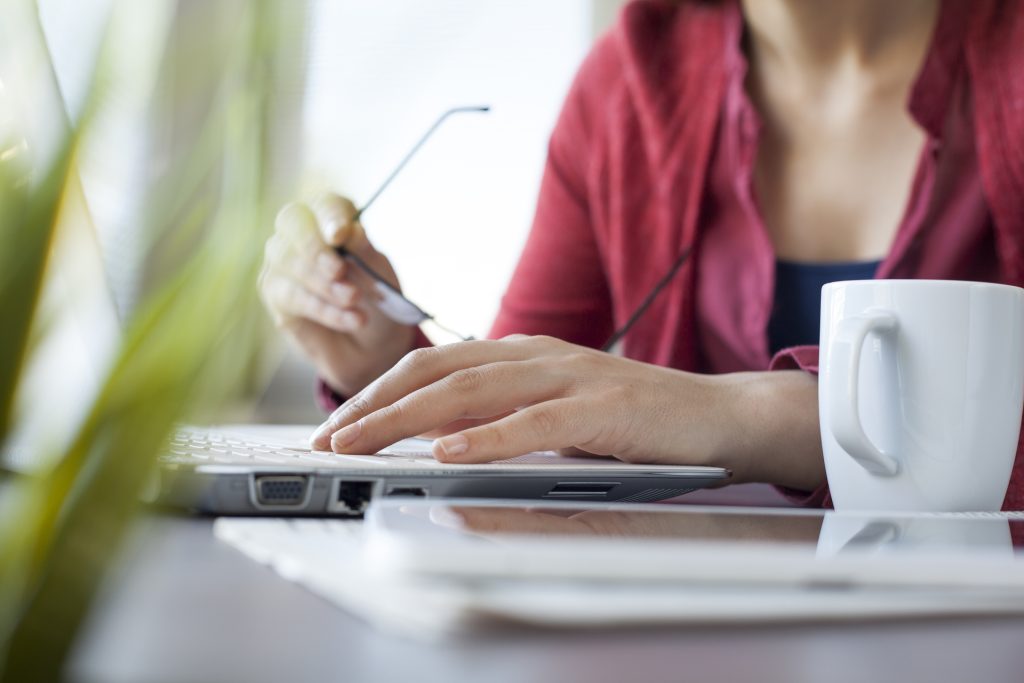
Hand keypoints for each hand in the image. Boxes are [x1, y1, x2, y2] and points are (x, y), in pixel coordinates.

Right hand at [259, 192, 414, 395]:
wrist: (374, 345)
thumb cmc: (378, 301)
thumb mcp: (381, 275)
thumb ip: (364, 251)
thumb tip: (349, 230)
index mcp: (333, 221)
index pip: (325, 204)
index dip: (330, 215)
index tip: (341, 234)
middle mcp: (302, 234)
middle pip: (292, 222)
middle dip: (315, 246)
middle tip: (339, 270)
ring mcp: (283, 262)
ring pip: (289, 262)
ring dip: (324, 284)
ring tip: (354, 300)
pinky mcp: (274, 294)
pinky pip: (292, 296)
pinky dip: (324, 309)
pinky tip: (352, 320)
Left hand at [309, 335, 733, 468]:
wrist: (715, 414)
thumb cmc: (630, 417)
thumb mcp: (552, 409)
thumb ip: (499, 413)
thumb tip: (434, 434)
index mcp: (520, 352)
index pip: (432, 362)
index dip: (379, 391)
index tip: (338, 425)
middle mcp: (536, 354)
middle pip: (437, 371)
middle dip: (374, 405)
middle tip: (329, 438)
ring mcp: (569, 376)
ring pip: (471, 391)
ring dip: (407, 419)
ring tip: (362, 443)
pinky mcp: (600, 407)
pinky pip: (534, 422)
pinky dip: (486, 438)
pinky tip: (447, 454)